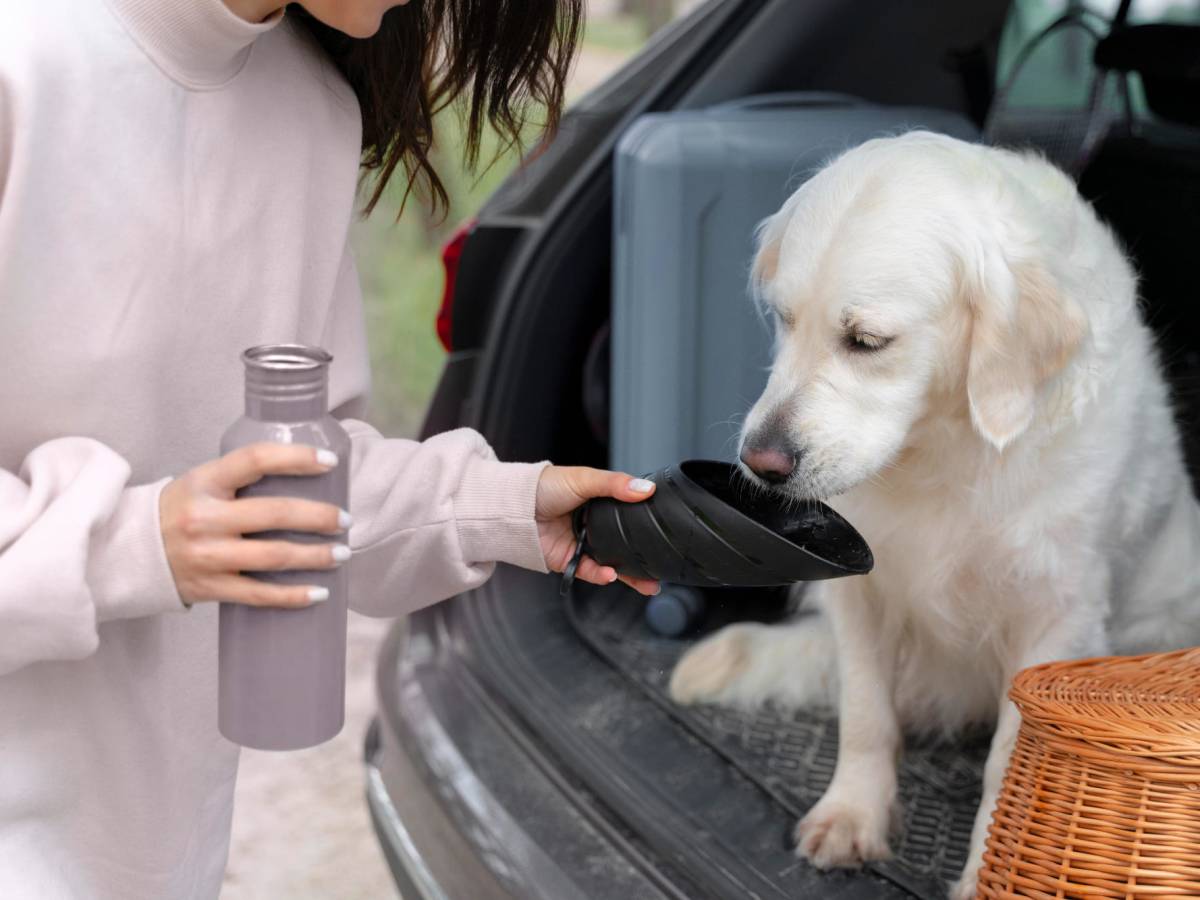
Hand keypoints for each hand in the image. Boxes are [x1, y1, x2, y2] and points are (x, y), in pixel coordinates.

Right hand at [159, 443, 351, 607]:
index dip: (296, 457)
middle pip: (274, 514)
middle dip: (319, 517)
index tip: (329, 462)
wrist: (127, 551)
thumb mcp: (201, 483)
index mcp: (204, 482)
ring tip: (342, 553)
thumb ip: (242, 480)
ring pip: (273, 557)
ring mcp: (206, 555)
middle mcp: (204, 518)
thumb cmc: (179, 510)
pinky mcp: (209, 587)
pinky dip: (292, 595)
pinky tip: (319, 592)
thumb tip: (305, 476)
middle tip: (346, 520)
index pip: (255, 459)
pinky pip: (259, 594)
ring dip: (315, 556)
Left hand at [535, 466, 659, 595]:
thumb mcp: (585, 478)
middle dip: (644, 559)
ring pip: (612, 562)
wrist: (513, 506)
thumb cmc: (544, 486)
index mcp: (601, 502)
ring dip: (629, 575)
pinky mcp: (569, 559)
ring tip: (648, 583)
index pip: (630, 515)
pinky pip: (589, 571)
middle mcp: (594, 524)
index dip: (646, 524)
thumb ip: (616, 484)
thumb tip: (646, 488)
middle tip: (663, 568)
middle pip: (625, 544)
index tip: (665, 531)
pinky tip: (611, 574)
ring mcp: (582, 543)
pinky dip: (601, 575)